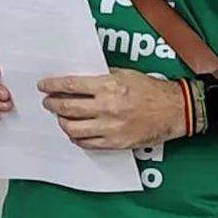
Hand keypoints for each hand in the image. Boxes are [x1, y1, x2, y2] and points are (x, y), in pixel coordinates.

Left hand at [38, 68, 185, 149]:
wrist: (175, 110)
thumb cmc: (151, 90)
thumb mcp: (124, 74)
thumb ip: (100, 77)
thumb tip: (78, 81)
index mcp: (108, 87)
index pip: (70, 86)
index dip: (52, 86)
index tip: (42, 86)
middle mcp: (106, 107)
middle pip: (67, 107)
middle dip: (52, 104)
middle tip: (48, 102)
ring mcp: (110, 128)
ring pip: (73, 128)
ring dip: (62, 122)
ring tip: (61, 117)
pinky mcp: (116, 143)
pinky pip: (88, 143)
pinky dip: (77, 138)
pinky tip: (75, 132)